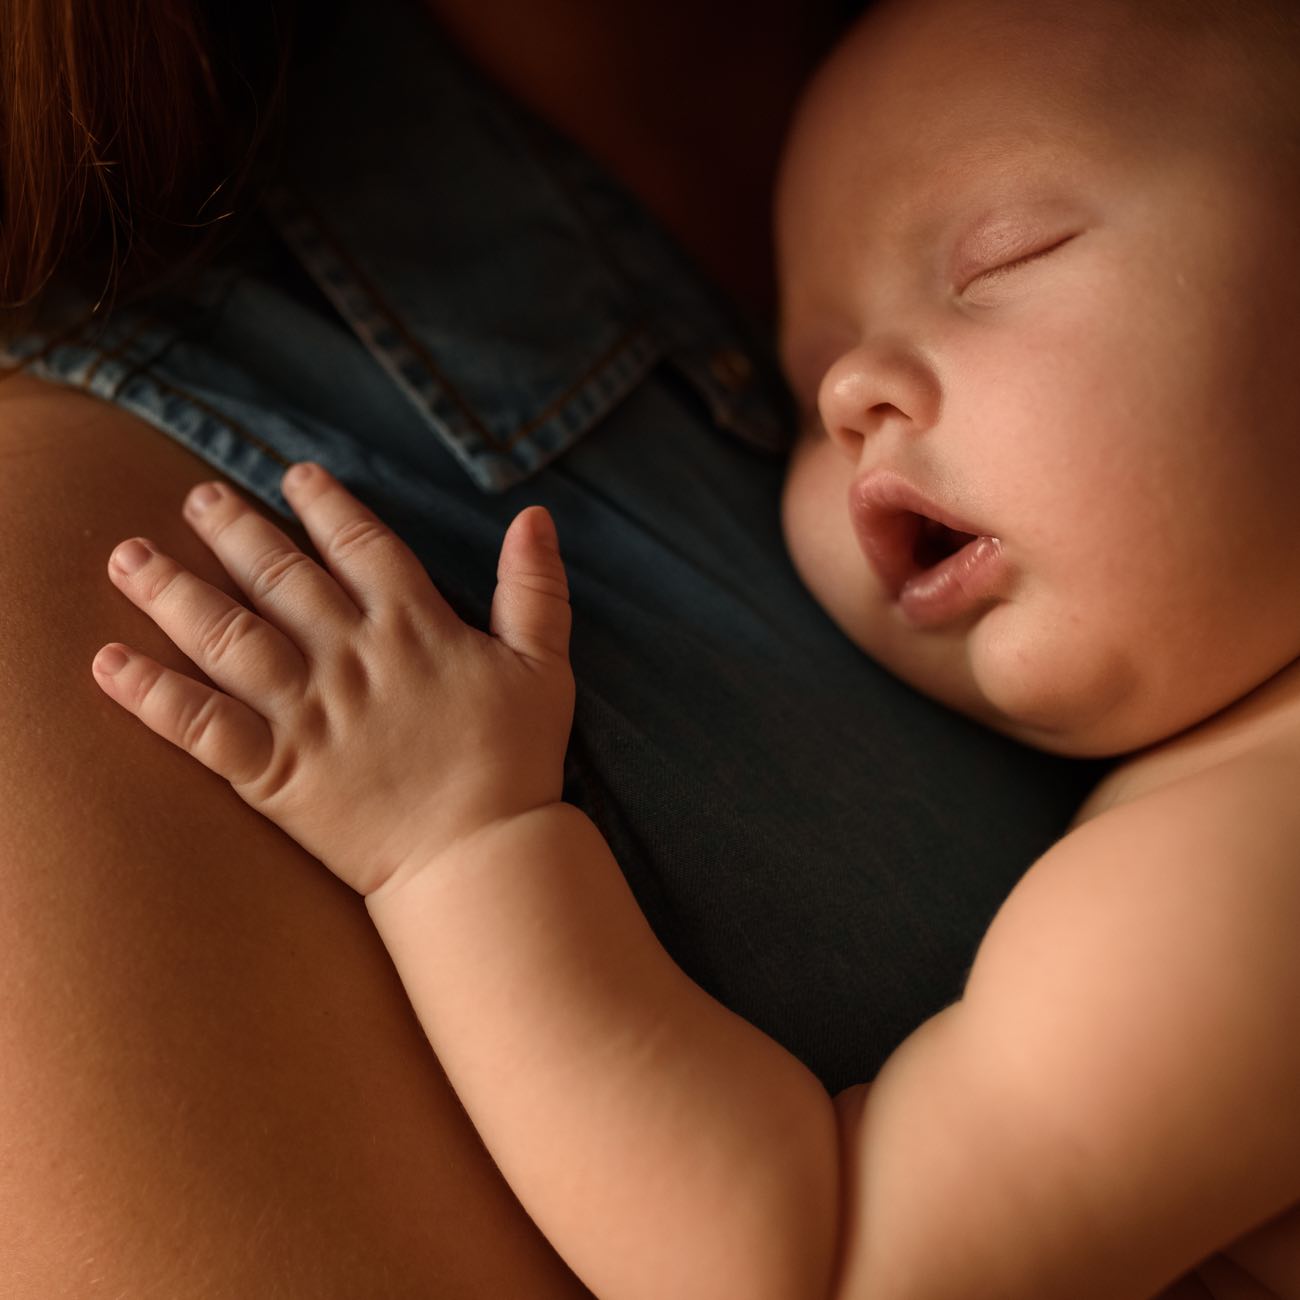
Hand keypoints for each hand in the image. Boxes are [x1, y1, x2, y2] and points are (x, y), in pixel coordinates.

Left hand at [91, 462, 574, 895]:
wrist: (481, 856)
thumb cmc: (517, 761)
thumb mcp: (544, 665)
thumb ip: (536, 589)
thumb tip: (535, 516)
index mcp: (412, 626)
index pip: (359, 545)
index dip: (324, 505)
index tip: (294, 477)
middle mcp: (349, 656)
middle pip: (277, 576)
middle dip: (232, 530)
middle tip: (195, 498)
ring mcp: (306, 713)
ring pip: (226, 636)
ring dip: (172, 592)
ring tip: (127, 556)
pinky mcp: (274, 771)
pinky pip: (200, 725)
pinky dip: (150, 695)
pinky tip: (105, 664)